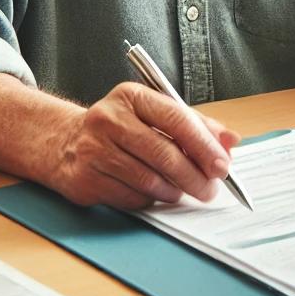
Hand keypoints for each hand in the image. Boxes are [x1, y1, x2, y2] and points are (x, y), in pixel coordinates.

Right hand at [50, 82, 240, 209]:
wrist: (64, 141)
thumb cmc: (120, 126)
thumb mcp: (154, 113)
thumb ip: (194, 124)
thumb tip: (230, 141)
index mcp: (132, 96)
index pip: (176, 119)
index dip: (204, 145)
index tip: (223, 165)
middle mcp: (109, 119)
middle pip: (164, 153)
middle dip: (194, 176)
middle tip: (211, 189)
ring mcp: (93, 150)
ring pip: (148, 180)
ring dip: (174, 191)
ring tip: (183, 191)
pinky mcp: (85, 180)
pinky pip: (131, 198)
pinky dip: (150, 200)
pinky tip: (155, 193)